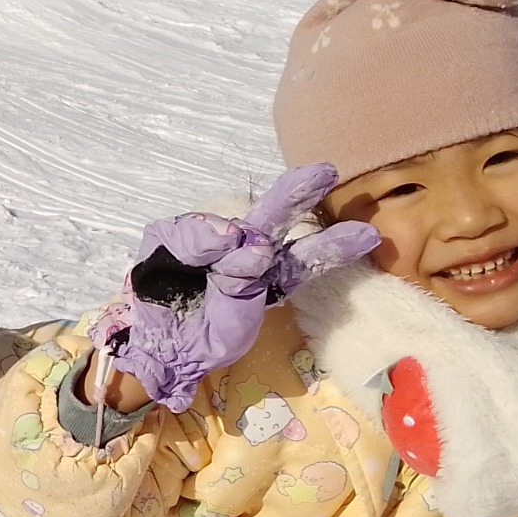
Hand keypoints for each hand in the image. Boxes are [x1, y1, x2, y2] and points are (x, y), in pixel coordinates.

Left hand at [89, 163, 377, 411]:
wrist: (160, 344)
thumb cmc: (155, 293)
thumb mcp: (159, 256)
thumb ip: (194, 239)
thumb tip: (243, 238)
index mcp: (205, 230)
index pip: (218, 226)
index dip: (215, 237)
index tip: (219, 247)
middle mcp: (237, 243)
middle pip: (269, 216)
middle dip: (294, 195)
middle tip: (323, 172)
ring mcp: (256, 269)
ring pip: (292, 248)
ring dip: (326, 240)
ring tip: (362, 232)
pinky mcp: (267, 293)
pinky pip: (295, 274)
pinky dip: (323, 259)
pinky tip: (358, 242)